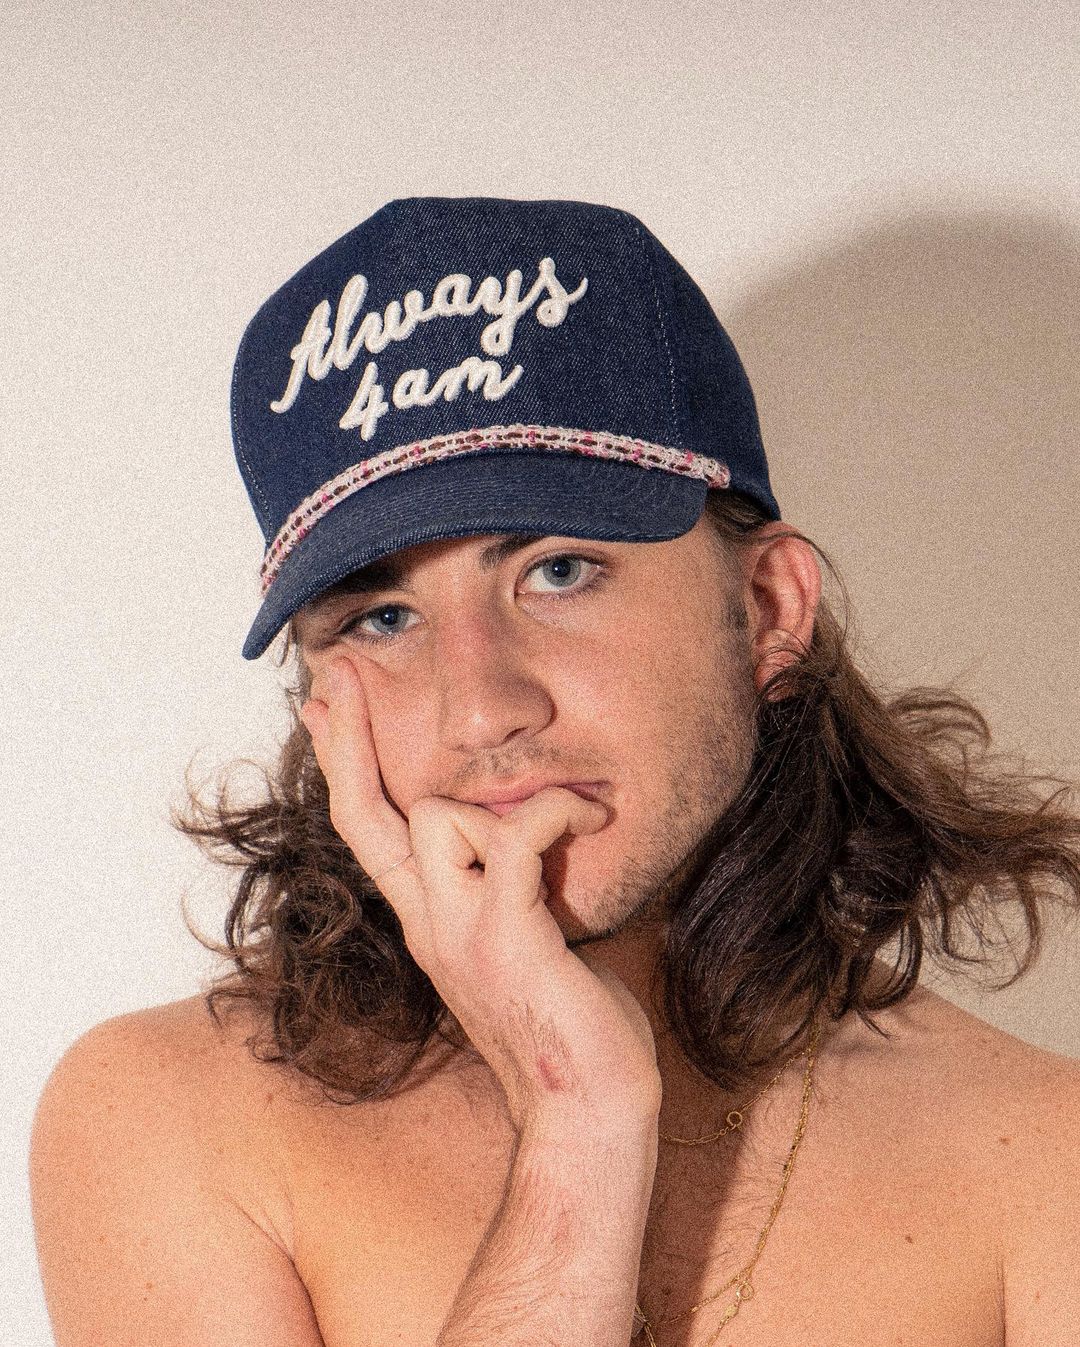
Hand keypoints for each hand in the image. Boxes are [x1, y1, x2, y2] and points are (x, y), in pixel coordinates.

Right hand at [300, 654, 661, 1132]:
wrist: (584, 1109)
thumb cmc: (569, 1026)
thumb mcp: (521, 940)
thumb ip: (507, 885)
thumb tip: (523, 828)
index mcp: (428, 919)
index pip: (366, 830)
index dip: (343, 763)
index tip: (325, 706)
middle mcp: (428, 922)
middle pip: (362, 816)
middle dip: (349, 738)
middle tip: (340, 673)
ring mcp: (460, 931)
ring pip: (435, 816)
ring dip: (498, 798)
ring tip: (565, 815)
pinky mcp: (507, 936)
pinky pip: (517, 837)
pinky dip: (557, 813)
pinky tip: (592, 823)